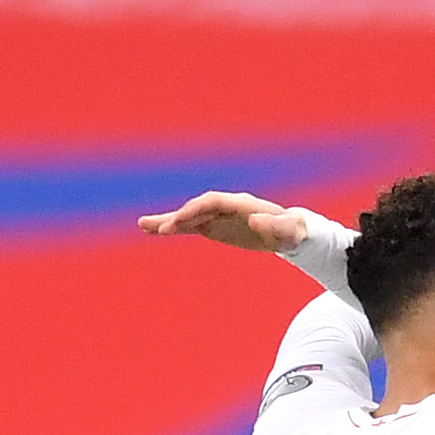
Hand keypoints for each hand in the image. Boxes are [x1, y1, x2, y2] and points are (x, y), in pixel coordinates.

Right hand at [137, 190, 304, 251]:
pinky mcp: (213, 226)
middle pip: (196, 208)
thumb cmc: (291, 231)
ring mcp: (217, 216)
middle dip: (179, 217)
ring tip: (143, 225)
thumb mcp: (288, 231)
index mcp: (240, 204)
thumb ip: (274, 225)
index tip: (181, 221)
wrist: (289, 232)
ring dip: (168, 222)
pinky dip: (173, 228)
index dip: (196, 210)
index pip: (212, 202)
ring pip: (189, 217)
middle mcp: (225, 207)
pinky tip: (154, 231)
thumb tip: (255, 220)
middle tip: (160, 229)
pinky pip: (190, 227)